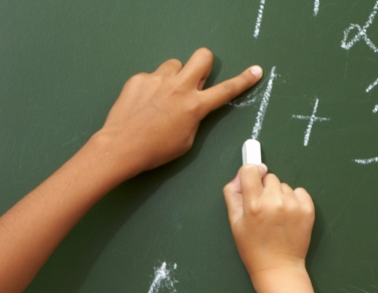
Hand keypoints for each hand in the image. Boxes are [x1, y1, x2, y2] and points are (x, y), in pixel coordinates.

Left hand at [98, 49, 262, 176]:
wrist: (121, 146)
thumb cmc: (154, 151)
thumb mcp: (185, 141)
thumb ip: (194, 118)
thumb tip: (193, 106)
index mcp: (195, 106)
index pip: (226, 90)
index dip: (244, 80)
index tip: (255, 71)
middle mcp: (179, 87)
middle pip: (202, 57)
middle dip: (204, 64)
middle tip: (197, 79)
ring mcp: (158, 79)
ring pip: (174, 66)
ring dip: (173, 78)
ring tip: (161, 99)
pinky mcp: (140, 78)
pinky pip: (151, 77)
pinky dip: (150, 89)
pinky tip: (142, 106)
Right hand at [223, 166, 315, 282]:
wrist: (278, 268)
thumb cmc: (253, 249)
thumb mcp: (234, 223)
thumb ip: (233, 194)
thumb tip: (242, 174)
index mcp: (253, 205)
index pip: (250, 170)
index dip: (250, 174)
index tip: (253, 181)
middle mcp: (274, 202)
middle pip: (269, 177)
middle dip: (266, 190)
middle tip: (265, 211)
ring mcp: (292, 205)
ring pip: (284, 186)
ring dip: (280, 197)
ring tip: (277, 218)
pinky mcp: (307, 209)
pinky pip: (299, 192)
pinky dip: (295, 201)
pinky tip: (289, 217)